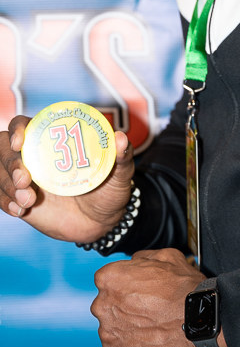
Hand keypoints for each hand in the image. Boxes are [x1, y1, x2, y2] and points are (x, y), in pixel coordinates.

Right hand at [0, 115, 133, 243]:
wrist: (102, 222)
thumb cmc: (110, 189)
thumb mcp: (120, 173)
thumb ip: (122, 156)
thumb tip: (120, 138)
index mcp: (56, 139)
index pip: (26, 124)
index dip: (18, 129)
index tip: (21, 143)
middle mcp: (36, 154)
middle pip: (4, 147)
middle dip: (9, 162)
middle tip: (26, 180)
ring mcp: (26, 177)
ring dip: (6, 185)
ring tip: (27, 201)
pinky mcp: (20, 199)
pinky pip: (1, 196)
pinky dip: (5, 202)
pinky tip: (20, 210)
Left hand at [91, 248, 222, 346]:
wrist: (200, 324)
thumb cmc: (185, 292)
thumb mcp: (168, 256)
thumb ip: (143, 257)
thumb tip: (137, 261)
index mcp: (110, 278)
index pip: (107, 279)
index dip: (126, 283)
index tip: (139, 289)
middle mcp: (103, 305)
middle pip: (108, 305)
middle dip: (124, 306)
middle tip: (148, 309)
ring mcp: (108, 334)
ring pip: (113, 329)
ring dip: (127, 328)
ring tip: (152, 327)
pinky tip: (150, 342)